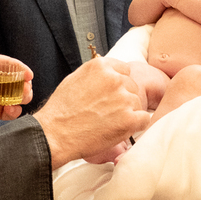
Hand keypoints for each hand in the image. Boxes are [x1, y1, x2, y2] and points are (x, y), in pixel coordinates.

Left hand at [0, 56, 32, 126]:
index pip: (7, 64)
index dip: (20, 68)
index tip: (28, 74)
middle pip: (16, 82)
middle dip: (24, 86)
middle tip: (25, 92)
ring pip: (15, 98)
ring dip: (21, 99)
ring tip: (19, 102)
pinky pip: (6, 112)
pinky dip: (13, 112)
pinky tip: (12, 111)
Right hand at [34, 57, 151, 169]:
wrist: (55, 133)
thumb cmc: (61, 110)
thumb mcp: (75, 79)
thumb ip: (96, 74)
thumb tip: (109, 74)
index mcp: (101, 66)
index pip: (124, 70)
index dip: (119, 84)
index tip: (112, 95)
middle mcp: (114, 78)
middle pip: (132, 86)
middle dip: (124, 98)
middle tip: (108, 112)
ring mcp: (123, 98)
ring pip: (138, 103)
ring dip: (129, 112)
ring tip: (109, 122)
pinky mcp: (129, 119)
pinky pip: (145, 118)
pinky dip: (137, 125)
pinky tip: (123, 129)